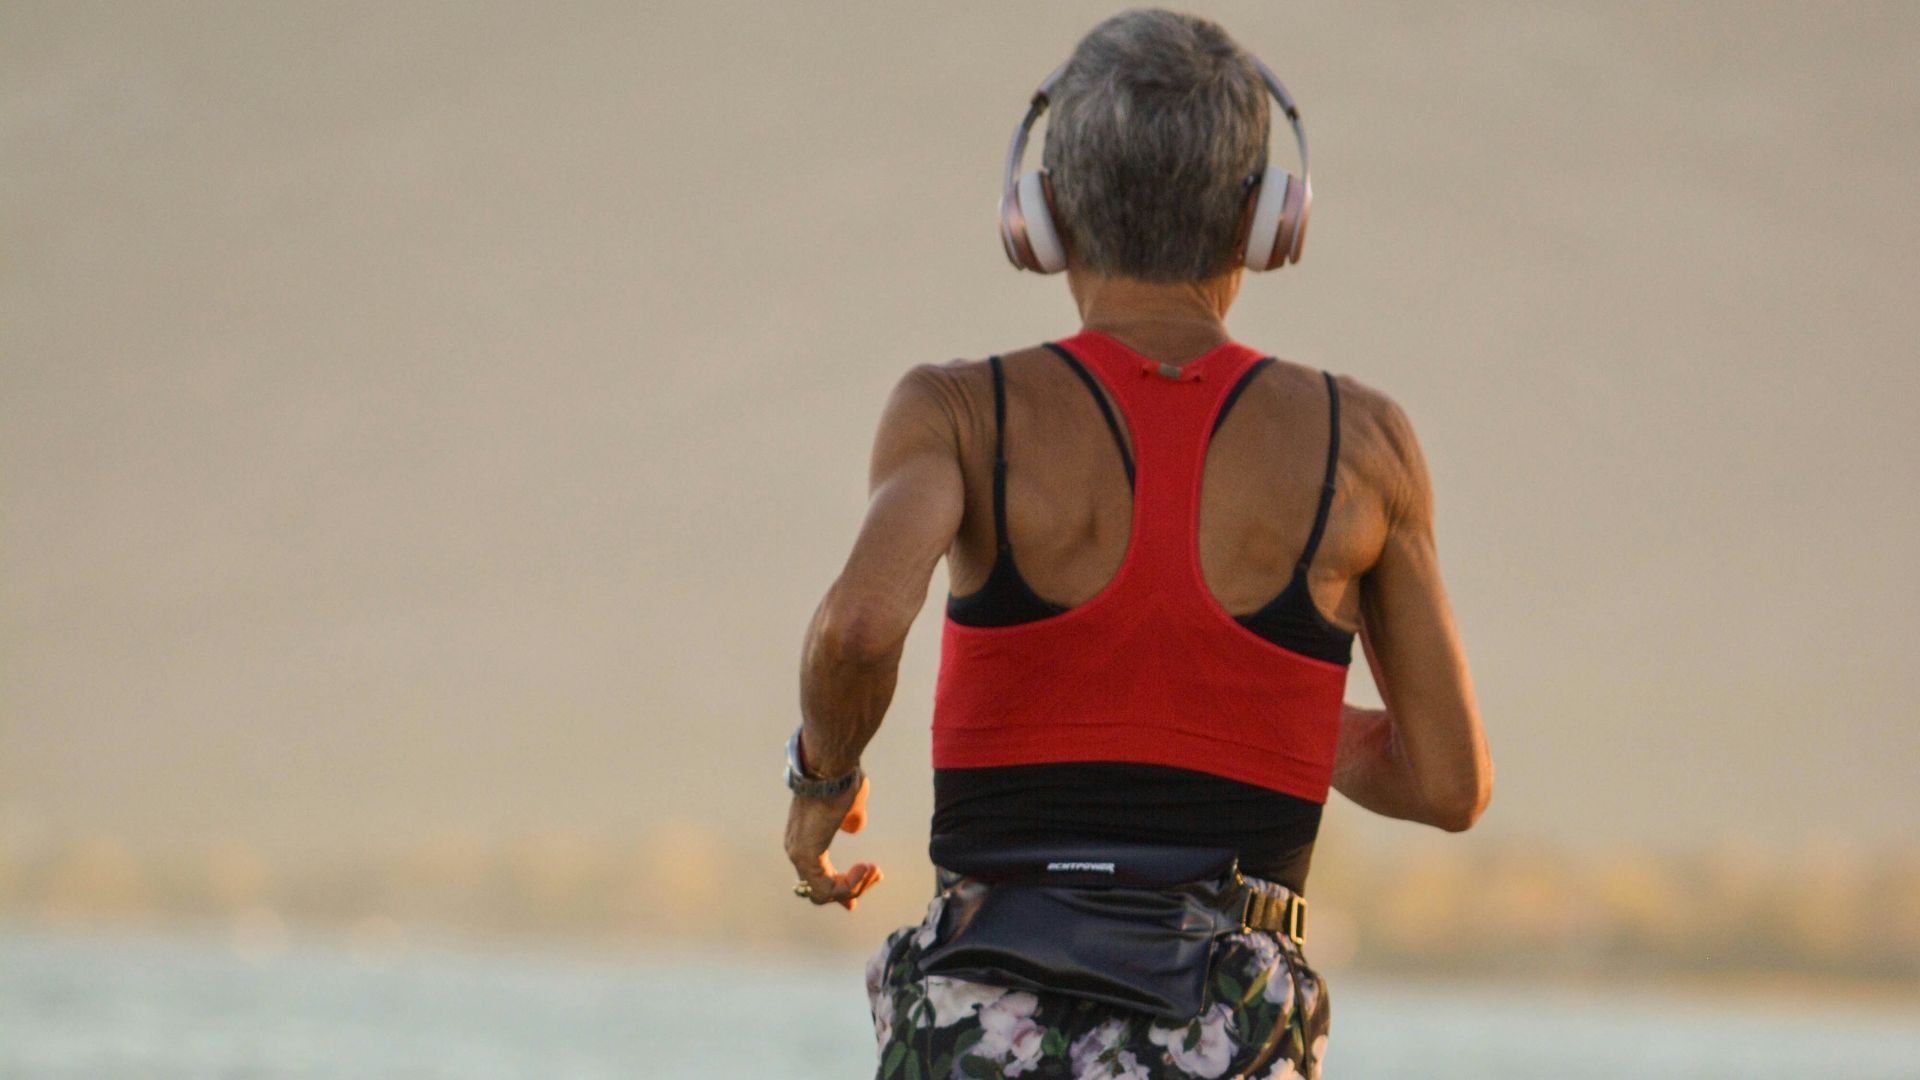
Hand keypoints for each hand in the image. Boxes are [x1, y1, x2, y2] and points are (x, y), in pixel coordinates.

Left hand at [784, 774, 882, 909]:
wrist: (830, 766)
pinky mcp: (805, 856)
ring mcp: (798, 854)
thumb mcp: (851, 804)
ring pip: (825, 893)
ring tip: (874, 868)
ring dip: (856, 887)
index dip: (839, 889)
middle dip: (852, 889)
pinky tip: (866, 867)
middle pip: (822, 890)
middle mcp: (797, 849)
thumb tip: (854, 829)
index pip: (817, 877)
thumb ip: (852, 819)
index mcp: (806, 838)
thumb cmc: (841, 778)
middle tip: (877, 873)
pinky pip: (827, 889)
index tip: (854, 904)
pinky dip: (850, 885)